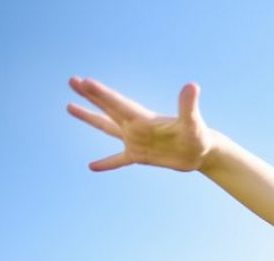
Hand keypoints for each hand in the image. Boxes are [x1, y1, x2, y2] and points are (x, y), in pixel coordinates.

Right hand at [67, 77, 214, 171]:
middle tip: (72, 80)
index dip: (102, 94)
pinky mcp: (141, 156)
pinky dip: (106, 163)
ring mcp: (136, 141)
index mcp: (144, 119)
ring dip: (90, 117)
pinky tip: (92, 166)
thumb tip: (192, 86)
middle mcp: (136, 127)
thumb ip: (188, 105)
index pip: (119, 104)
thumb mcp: (193, 122)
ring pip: (107, 127)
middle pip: (108, 108)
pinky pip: (118, 159)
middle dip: (91, 96)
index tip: (84, 81)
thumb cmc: (199, 136)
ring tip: (69, 106)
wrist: (204, 152)